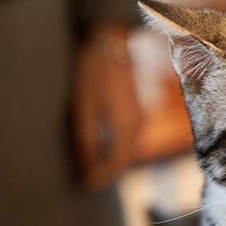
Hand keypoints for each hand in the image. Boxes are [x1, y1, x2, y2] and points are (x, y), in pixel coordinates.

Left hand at [73, 23, 143, 189]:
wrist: (114, 40)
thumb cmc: (95, 70)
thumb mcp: (84, 106)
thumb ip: (86, 139)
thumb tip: (86, 166)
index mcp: (126, 127)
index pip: (116, 164)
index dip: (100, 177)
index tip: (83, 185)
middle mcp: (139, 125)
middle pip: (124, 158)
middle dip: (106, 171)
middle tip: (86, 179)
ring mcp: (142, 116)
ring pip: (128, 147)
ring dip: (111, 159)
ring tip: (92, 166)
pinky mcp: (139, 109)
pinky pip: (129, 136)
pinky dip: (116, 145)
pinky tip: (103, 145)